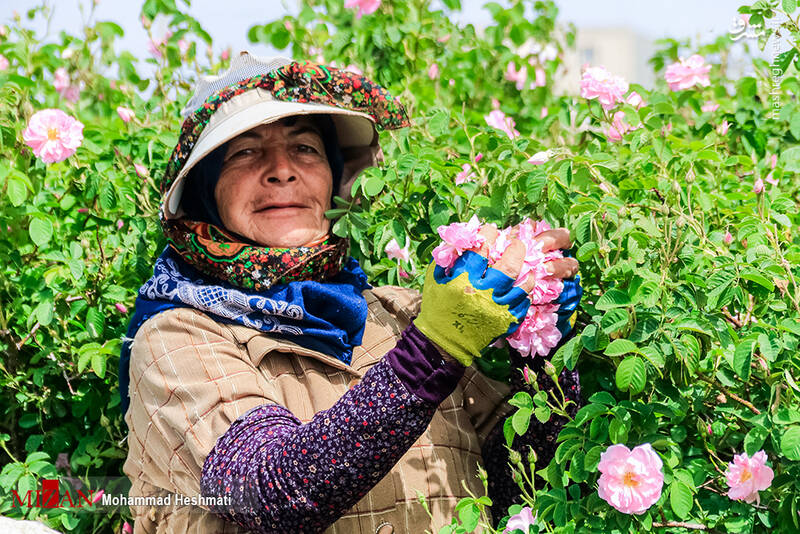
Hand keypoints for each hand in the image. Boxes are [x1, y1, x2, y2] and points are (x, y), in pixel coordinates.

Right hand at [413, 225, 574, 366]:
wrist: (444, 341)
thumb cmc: (438, 306)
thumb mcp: (435, 277)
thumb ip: (448, 256)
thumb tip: (465, 237)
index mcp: (464, 280)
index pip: (482, 250)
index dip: (489, 235)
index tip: (490, 231)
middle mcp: (484, 294)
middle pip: (510, 266)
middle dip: (516, 249)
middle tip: (516, 243)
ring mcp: (498, 309)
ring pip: (524, 285)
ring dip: (526, 272)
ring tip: (523, 267)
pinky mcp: (506, 322)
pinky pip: (524, 303)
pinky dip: (524, 292)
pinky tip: (519, 287)